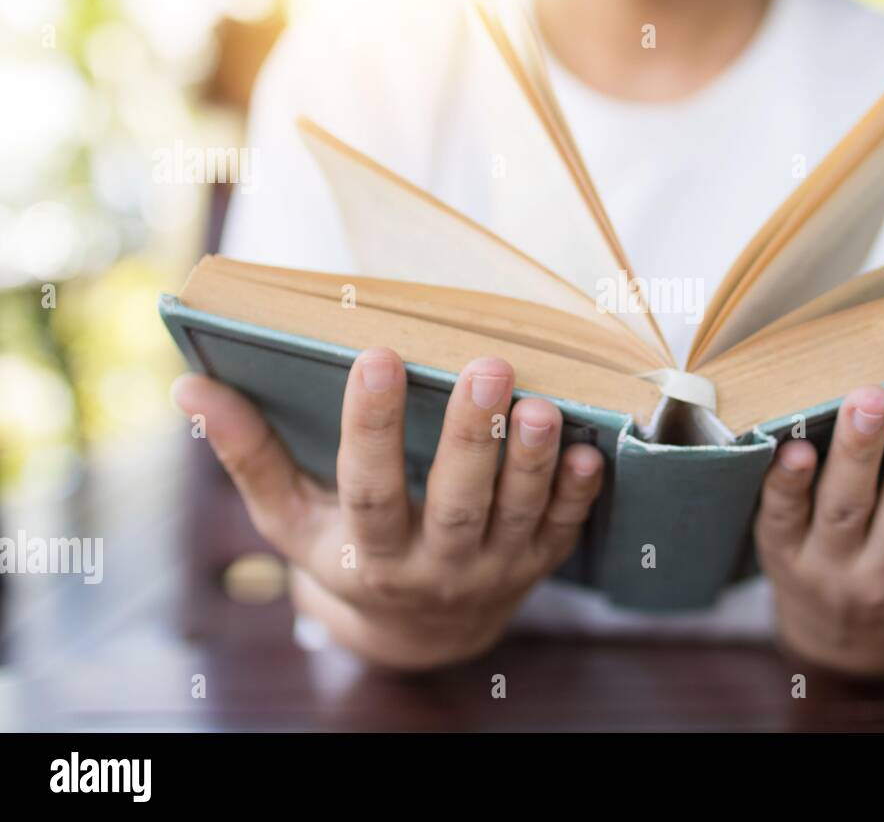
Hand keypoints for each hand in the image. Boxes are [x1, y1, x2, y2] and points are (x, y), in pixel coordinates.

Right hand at [172, 350, 602, 669]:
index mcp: (366, 553)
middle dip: (470, 437)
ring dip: (531, 462)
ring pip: (515, 516)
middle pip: (455, 503)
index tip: (375, 355)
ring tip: (541, 404)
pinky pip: (562, 533)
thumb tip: (190, 389)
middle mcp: (433, 566)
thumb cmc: (344, 553)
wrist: (417, 631)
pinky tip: (591, 454)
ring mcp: (491, 569)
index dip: (370, 426)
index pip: (368, 488)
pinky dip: (576, 497)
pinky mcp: (535, 566)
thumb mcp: (290, 518)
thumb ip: (248, 454)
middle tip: (486, 366)